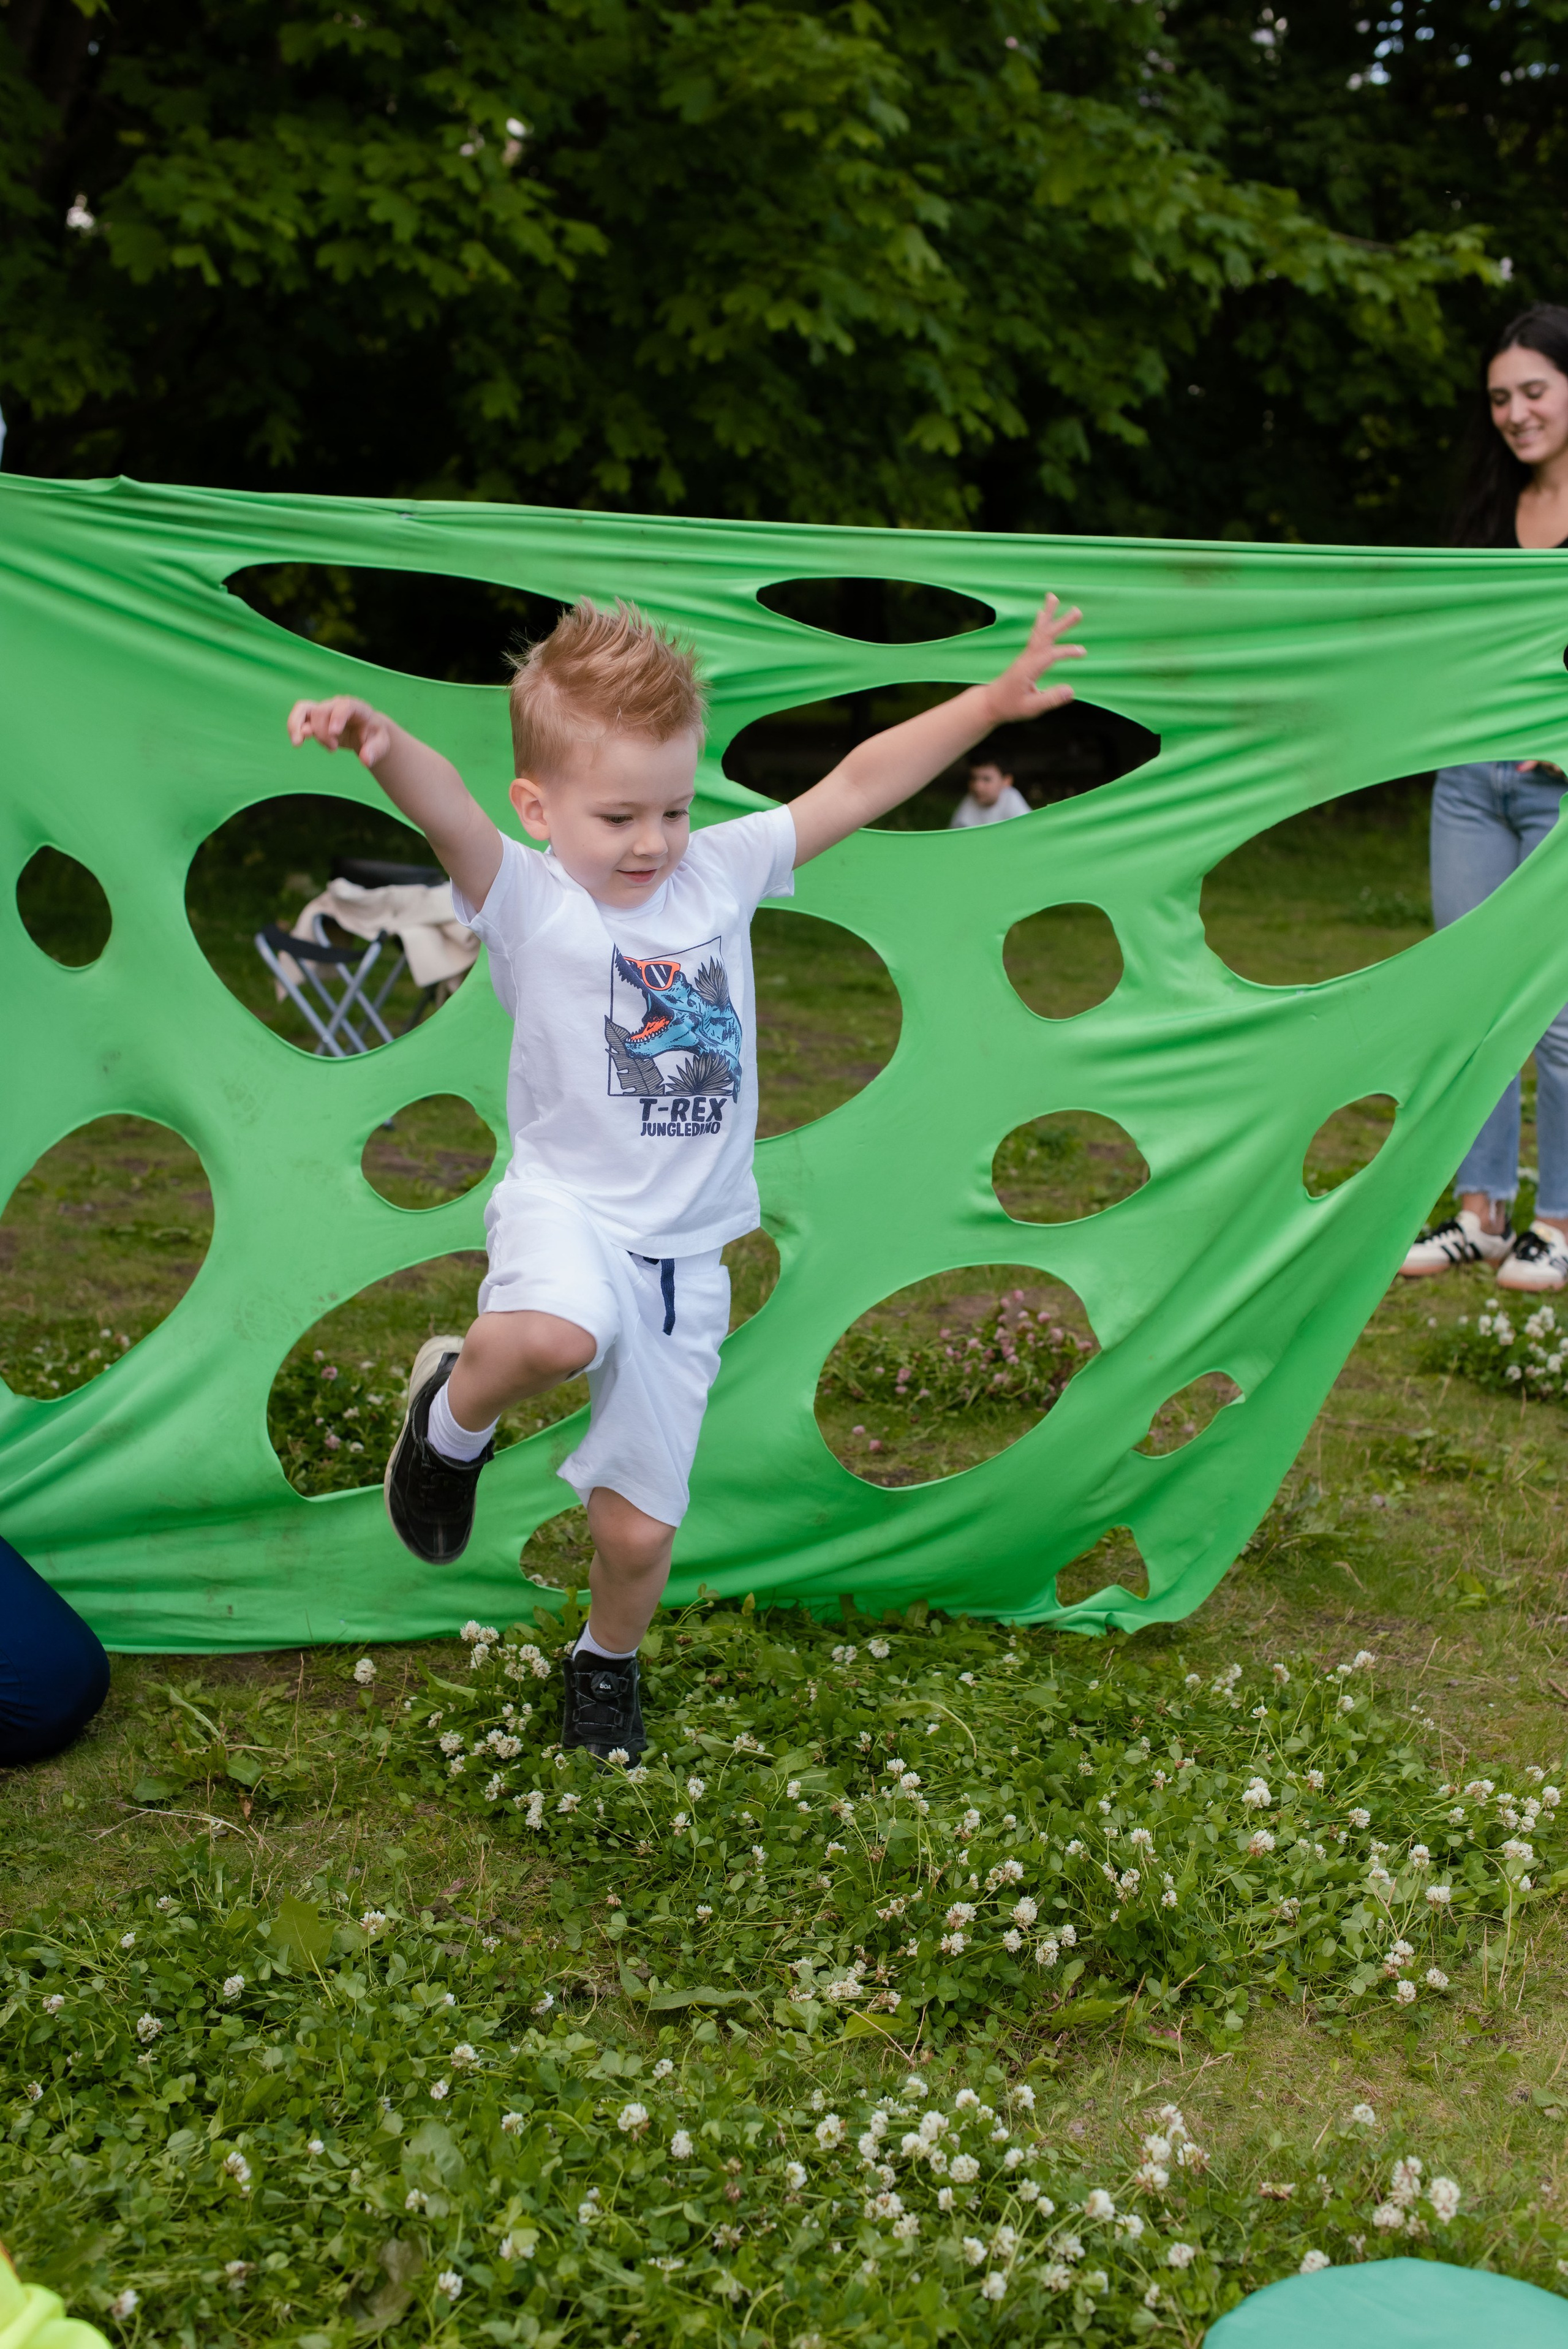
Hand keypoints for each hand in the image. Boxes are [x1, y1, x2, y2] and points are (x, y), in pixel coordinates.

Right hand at [286, 695, 396, 768]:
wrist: (366, 732)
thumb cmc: (374, 736)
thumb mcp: (381, 744)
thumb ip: (375, 751)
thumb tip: (365, 761)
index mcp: (357, 708)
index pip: (345, 706)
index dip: (338, 717)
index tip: (335, 732)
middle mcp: (337, 705)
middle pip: (322, 712)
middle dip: (324, 733)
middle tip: (333, 748)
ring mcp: (325, 710)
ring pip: (304, 709)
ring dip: (297, 725)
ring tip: (298, 743)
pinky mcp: (315, 718)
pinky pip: (299, 716)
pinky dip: (294, 728)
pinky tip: (297, 743)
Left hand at [984, 593, 1084, 724]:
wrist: (990, 703)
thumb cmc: (1010, 706)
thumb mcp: (1031, 708)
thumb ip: (1050, 699)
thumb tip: (1071, 690)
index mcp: (1028, 669)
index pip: (1050, 656)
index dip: (1066, 652)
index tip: (1082, 652)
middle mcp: (1027, 659)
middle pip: (1046, 636)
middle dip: (1062, 624)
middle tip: (1077, 610)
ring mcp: (1026, 656)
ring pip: (1039, 631)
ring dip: (1047, 614)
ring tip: (1052, 596)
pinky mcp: (1026, 658)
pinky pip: (1035, 636)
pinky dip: (1040, 623)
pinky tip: (1042, 613)